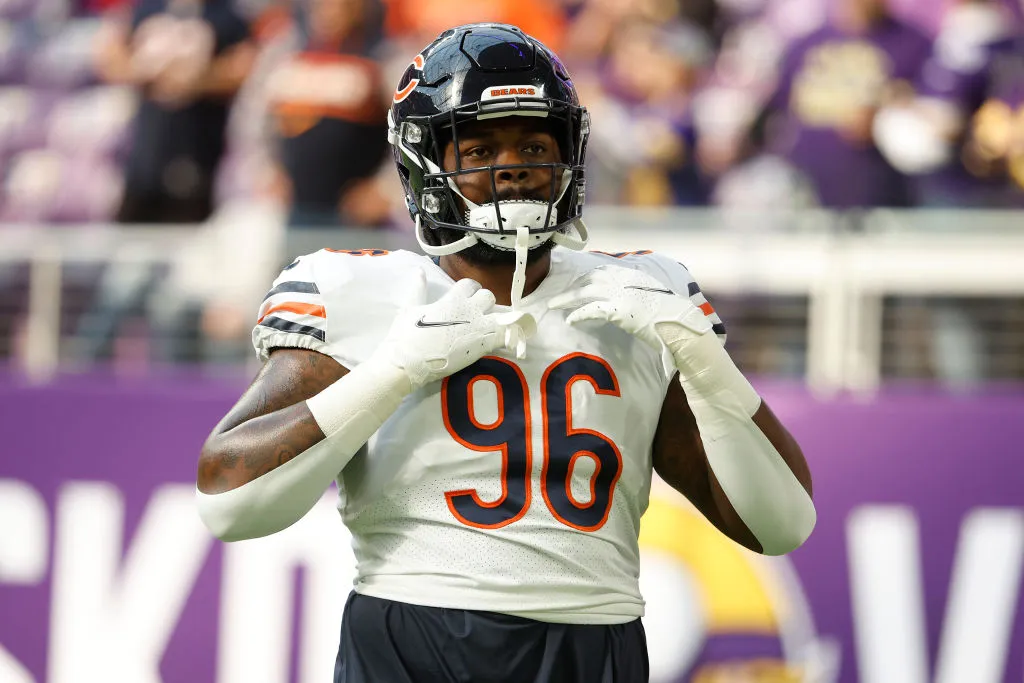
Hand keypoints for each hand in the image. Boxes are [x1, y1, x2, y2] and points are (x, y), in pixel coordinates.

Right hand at [380, 276, 535, 389]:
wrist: (408, 362)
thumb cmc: (405, 336)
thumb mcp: (409, 308)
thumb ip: (418, 288)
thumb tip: (419, 270)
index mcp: (452, 300)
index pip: (471, 284)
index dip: (470, 289)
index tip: (466, 297)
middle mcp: (468, 310)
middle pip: (488, 297)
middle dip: (484, 303)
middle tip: (476, 313)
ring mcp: (477, 329)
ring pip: (499, 315)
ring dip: (495, 319)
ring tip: (486, 328)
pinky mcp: (482, 346)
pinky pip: (502, 336)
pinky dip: (502, 337)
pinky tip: (495, 341)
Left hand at [548, 265, 710, 351]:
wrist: (680, 323)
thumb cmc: (671, 314)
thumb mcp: (654, 294)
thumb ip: (638, 290)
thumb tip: (629, 296)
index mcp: (633, 274)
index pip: (603, 270)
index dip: (586, 276)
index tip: (576, 283)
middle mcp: (624, 280)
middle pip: (590, 278)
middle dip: (572, 287)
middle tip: (558, 296)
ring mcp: (620, 293)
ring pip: (585, 291)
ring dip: (567, 298)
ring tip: (554, 306)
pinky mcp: (618, 309)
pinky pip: (592, 310)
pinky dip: (578, 314)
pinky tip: (570, 320)